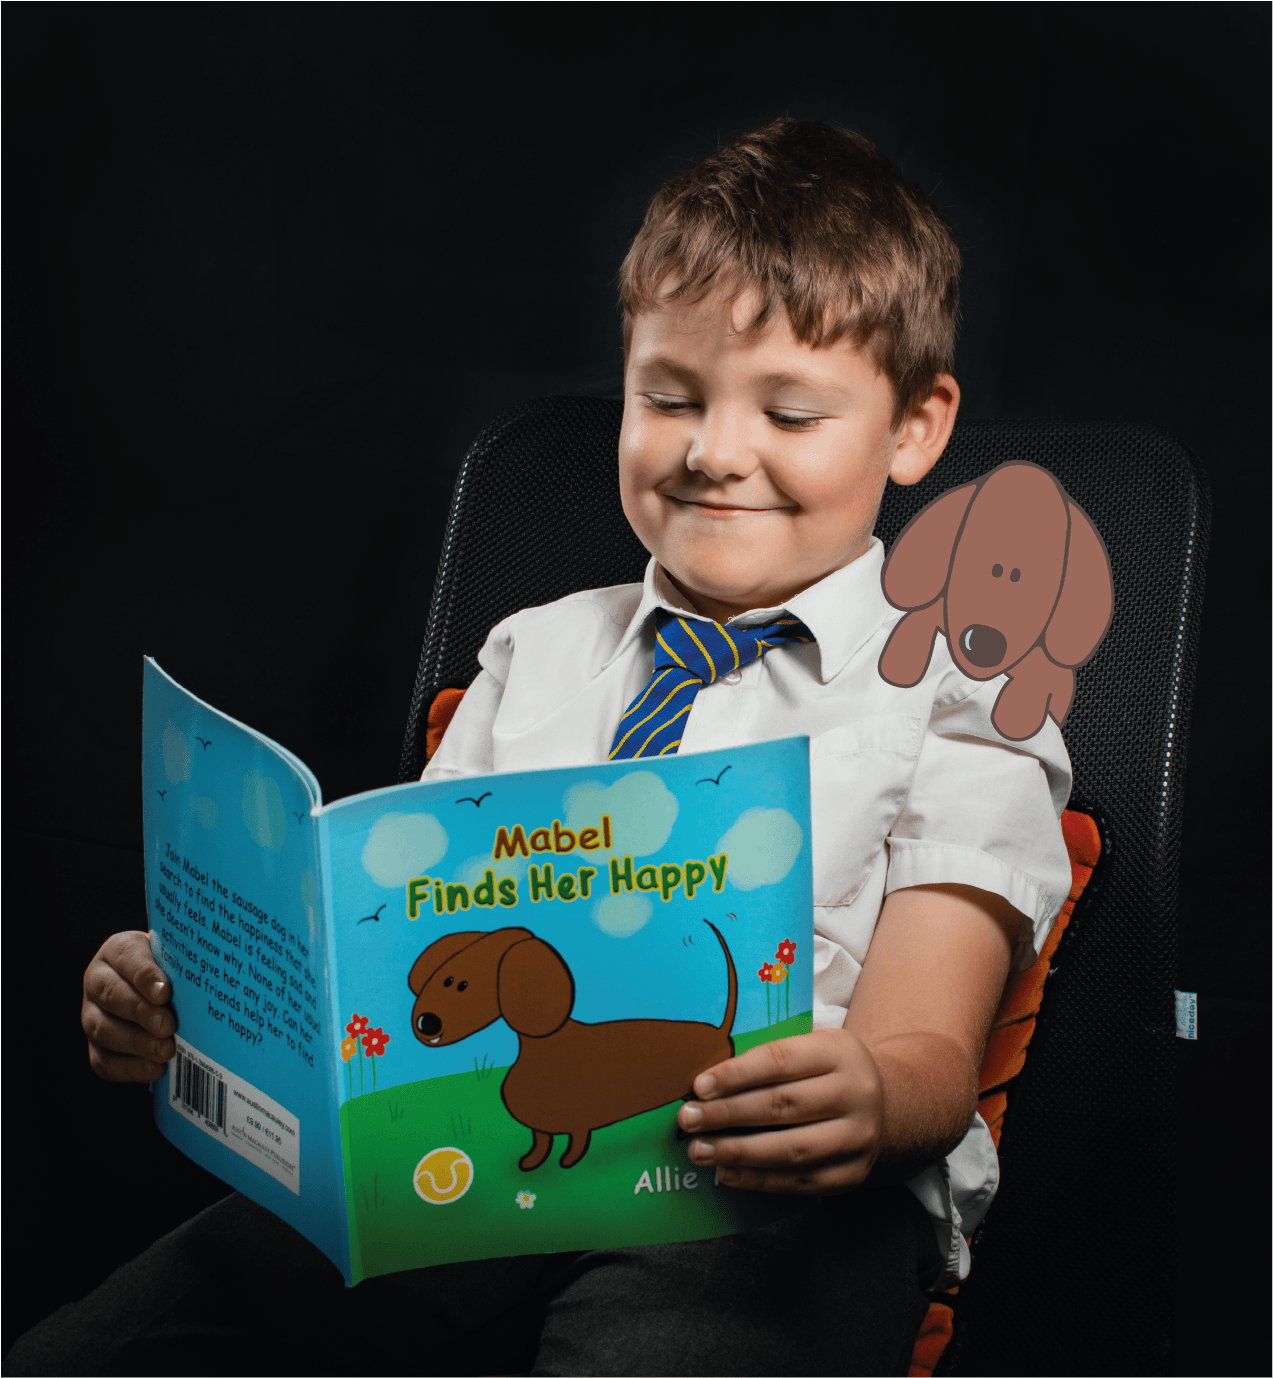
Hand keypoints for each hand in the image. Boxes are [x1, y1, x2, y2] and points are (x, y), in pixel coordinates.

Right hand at [82, 931, 175, 1081]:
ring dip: (136, 1042)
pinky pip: (105, 1062)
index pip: (128, 958)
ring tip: (165, 1050)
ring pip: (103, 1030)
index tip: (165, 993)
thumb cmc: (174, 970)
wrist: (161, 992)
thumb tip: (209, 980)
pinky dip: (131, 1067)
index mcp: (117, 951)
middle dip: (141, 1012)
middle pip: (111, 996)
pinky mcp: (96, 1048)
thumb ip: (183, 965)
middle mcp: (97, 981)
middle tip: (168, 1026)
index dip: (145, 976)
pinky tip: (156, 1068)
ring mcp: (92, 1015)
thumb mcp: (177, 958)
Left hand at [676, 1028, 883, 1193]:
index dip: (737, 1074)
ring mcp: (858, 1138)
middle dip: (728, 1114)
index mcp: (839, 1052)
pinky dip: (759, 1180)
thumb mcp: (812, 1047)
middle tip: (689, 1120)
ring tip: (700, 1150)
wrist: (886, 1104)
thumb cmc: (827, 1071)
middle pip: (782, 1106)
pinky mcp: (852, 1174)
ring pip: (790, 1149)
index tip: (699, 1087)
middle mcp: (855, 1094)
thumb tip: (708, 1083)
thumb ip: (770, 1059)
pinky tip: (727, 1173)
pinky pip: (799, 1182)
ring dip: (737, 1152)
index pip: (780, 1061)